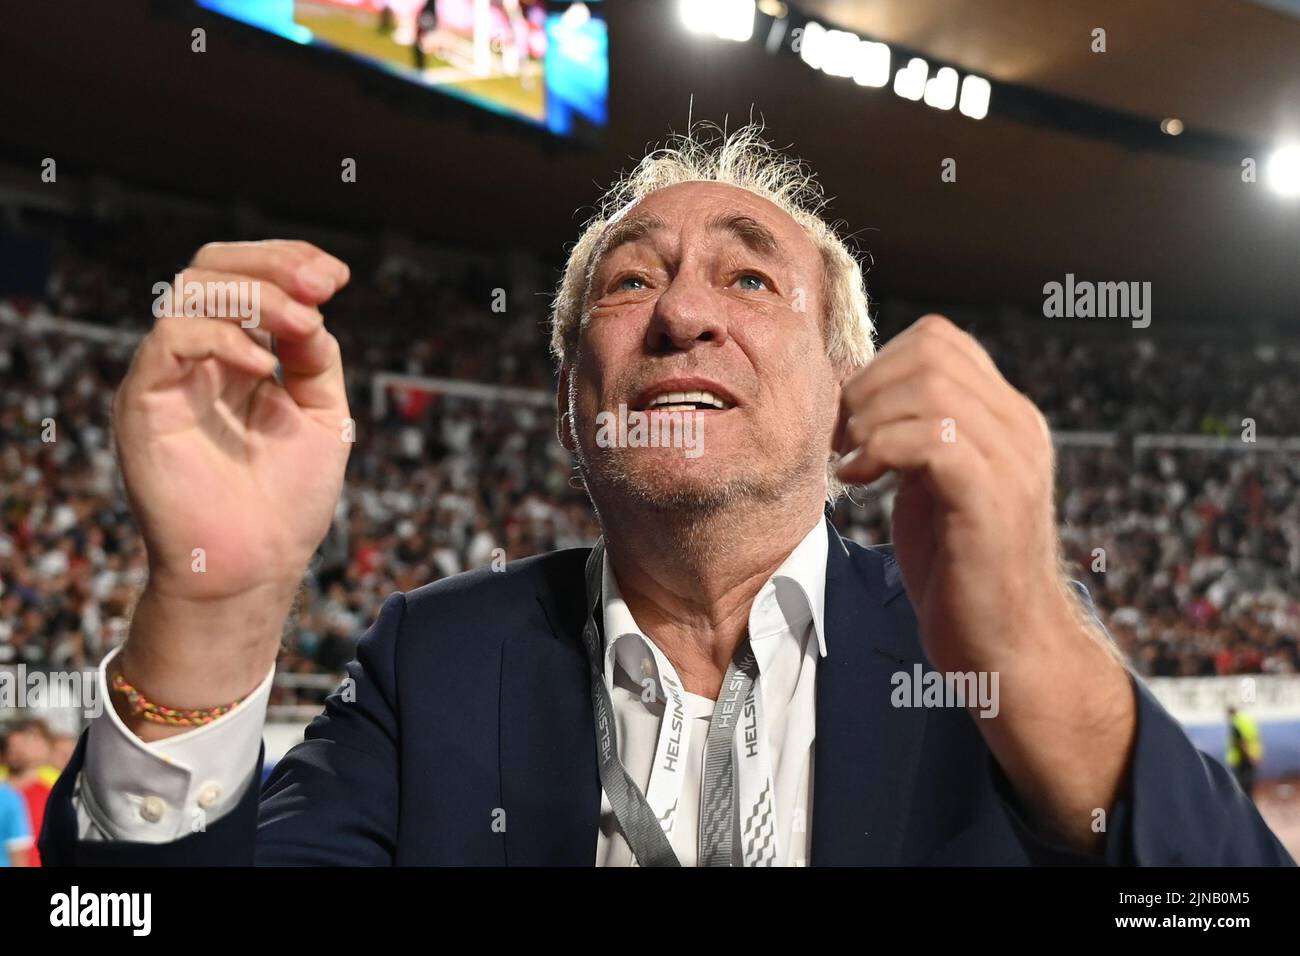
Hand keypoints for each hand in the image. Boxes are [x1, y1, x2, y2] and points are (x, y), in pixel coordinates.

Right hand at [113, 240, 351, 730]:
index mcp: (240, 355)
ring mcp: (171, 376)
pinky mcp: (146, 401)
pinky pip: (171, 340)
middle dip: (273, 262)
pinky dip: (223, 340)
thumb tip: (311, 309)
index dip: (290, 261)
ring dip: (257, 296)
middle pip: (213, 267)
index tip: (338, 276)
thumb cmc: (288, 500)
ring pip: (192, 291)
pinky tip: (267, 369)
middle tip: (324, 284)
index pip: (248, 276)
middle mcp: (200, 357)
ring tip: (304, 325)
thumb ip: (316, 358)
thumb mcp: (323, 415)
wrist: (256, 566)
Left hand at [834, 314, 1134, 847]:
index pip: (940, 340)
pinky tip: (859, 481)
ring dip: (869, 418)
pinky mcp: (991, 500)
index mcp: (1006, 418)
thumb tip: (859, 398)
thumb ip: (914, 437)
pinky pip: (933, 439)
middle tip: (842, 439)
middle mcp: (1019, 428)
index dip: (879, 365)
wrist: (1005, 648)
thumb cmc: (960, 572)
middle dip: (867, 387)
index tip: (851, 418)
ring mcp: (1011, 461)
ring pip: (931, 388)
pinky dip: (881, 450)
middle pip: (932, 350)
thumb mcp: (933, 486)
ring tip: (850, 462)